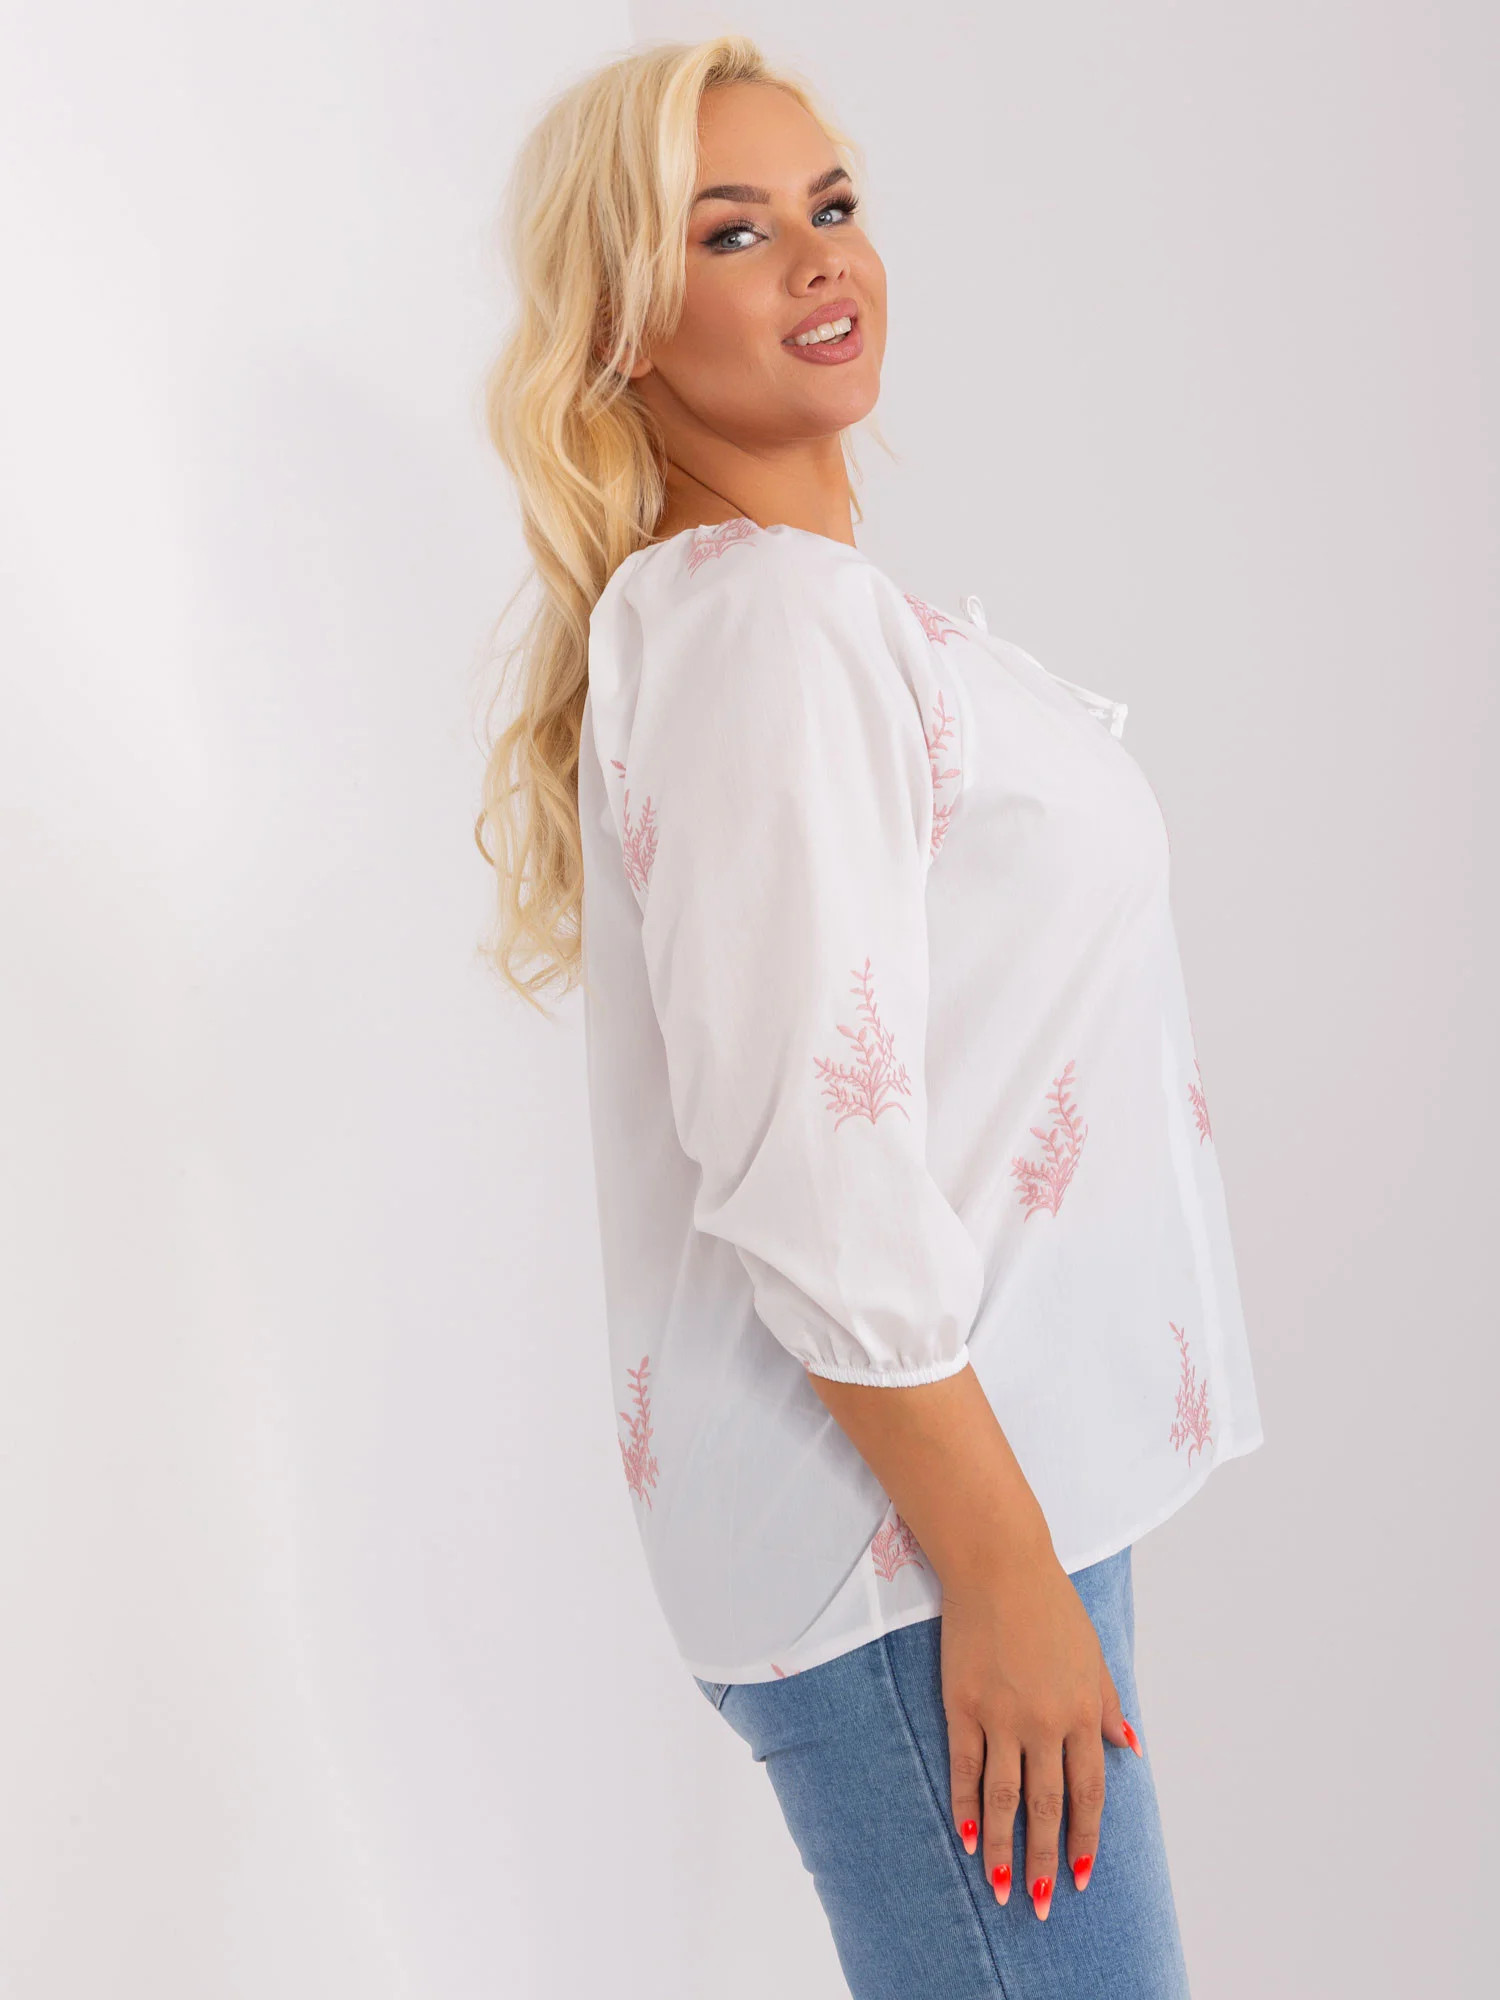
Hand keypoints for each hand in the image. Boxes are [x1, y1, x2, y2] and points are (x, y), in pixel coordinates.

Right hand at [940, 1542, 1138, 1918]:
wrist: (999, 1565)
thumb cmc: (1051, 1605)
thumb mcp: (1093, 1655)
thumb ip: (1107, 1704)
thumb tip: (1129, 1748)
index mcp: (1081, 1713)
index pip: (1088, 1793)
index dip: (1085, 1840)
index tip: (1082, 1877)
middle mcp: (1044, 1723)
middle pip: (1045, 1807)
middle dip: (1043, 1861)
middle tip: (1041, 1904)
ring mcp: (1001, 1716)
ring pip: (1003, 1798)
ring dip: (1000, 1847)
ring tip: (997, 1886)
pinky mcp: (962, 1705)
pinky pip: (965, 1767)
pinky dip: (964, 1805)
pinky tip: (964, 1836)